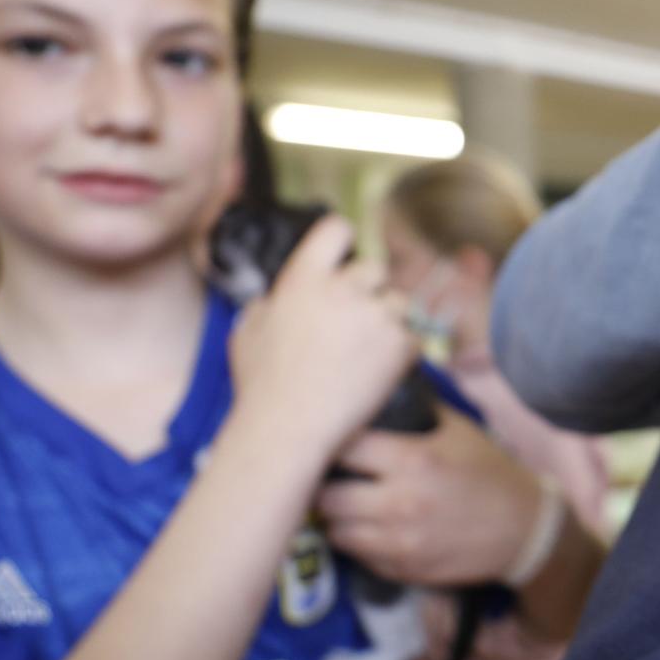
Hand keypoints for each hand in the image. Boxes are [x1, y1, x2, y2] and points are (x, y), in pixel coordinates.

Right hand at [227, 215, 416, 468]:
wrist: (287, 430)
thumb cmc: (262, 387)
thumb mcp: (246, 333)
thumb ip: (266, 306)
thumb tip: (274, 300)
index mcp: (303, 278)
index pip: (336, 229)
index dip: (342, 239)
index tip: (343, 254)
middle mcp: (343, 289)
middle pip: (374, 268)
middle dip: (367, 291)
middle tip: (353, 324)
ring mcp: (375, 316)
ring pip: (398, 302)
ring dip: (388, 321)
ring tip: (364, 354)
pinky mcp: (400, 345)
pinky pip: (413, 337)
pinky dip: (402, 352)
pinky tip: (378, 372)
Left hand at [315, 407, 544, 586]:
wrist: (523, 529)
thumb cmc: (489, 471)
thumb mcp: (457, 430)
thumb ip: (414, 411)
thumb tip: (376, 389)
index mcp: (412, 460)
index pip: (343, 447)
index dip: (334, 442)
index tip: (333, 441)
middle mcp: (399, 503)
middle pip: (327, 496)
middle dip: (327, 484)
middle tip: (333, 478)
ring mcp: (399, 542)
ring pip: (335, 530)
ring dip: (338, 517)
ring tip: (349, 504)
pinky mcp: (402, 569)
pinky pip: (357, 555)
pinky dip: (358, 541)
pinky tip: (372, 527)